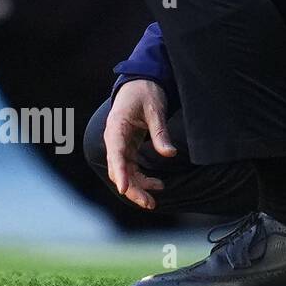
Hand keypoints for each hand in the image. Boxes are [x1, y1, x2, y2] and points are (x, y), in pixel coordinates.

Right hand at [103, 77, 176, 209]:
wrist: (140, 81)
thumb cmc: (146, 92)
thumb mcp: (156, 110)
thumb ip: (160, 132)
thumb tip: (170, 154)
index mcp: (117, 128)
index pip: (117, 154)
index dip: (121, 173)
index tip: (124, 189)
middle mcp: (114, 139)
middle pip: (119, 169)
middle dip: (132, 188)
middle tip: (149, 203)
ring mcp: (120, 144)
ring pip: (125, 171)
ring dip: (137, 187)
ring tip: (153, 201)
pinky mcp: (127, 146)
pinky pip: (131, 166)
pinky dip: (141, 177)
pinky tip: (157, 184)